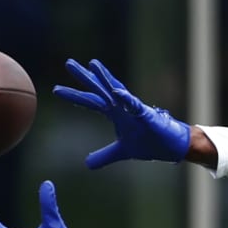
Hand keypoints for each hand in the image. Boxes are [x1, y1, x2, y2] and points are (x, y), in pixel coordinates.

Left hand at [53, 58, 190, 168]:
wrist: (171, 146)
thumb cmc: (149, 143)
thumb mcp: (122, 151)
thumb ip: (104, 155)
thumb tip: (87, 164)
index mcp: (115, 113)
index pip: (91, 101)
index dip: (74, 96)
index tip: (56, 90)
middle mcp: (122, 107)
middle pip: (99, 89)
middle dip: (84, 77)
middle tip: (68, 63)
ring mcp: (134, 109)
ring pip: (116, 90)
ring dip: (104, 78)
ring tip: (93, 64)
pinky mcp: (147, 115)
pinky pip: (135, 105)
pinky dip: (126, 98)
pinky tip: (116, 91)